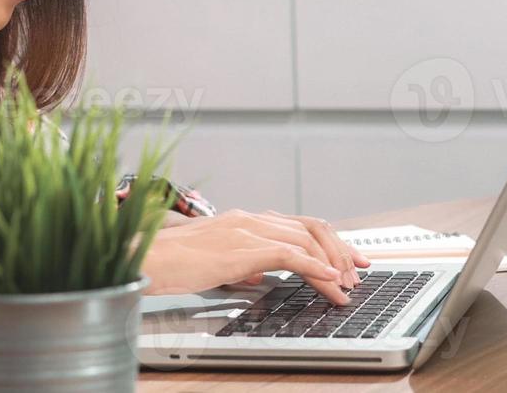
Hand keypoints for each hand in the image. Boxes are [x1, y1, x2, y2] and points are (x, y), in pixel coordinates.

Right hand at [141, 208, 370, 304]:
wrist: (146, 259)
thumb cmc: (172, 263)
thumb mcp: (215, 262)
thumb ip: (241, 263)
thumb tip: (261, 275)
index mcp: (245, 220)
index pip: (299, 225)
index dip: (330, 242)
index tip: (350, 261)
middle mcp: (250, 219)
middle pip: (311, 227)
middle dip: (342, 249)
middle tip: (360, 272)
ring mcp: (246, 230)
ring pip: (305, 240)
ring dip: (332, 264)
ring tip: (345, 287)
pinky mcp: (241, 249)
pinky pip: (289, 254)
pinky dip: (314, 267)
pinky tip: (327, 280)